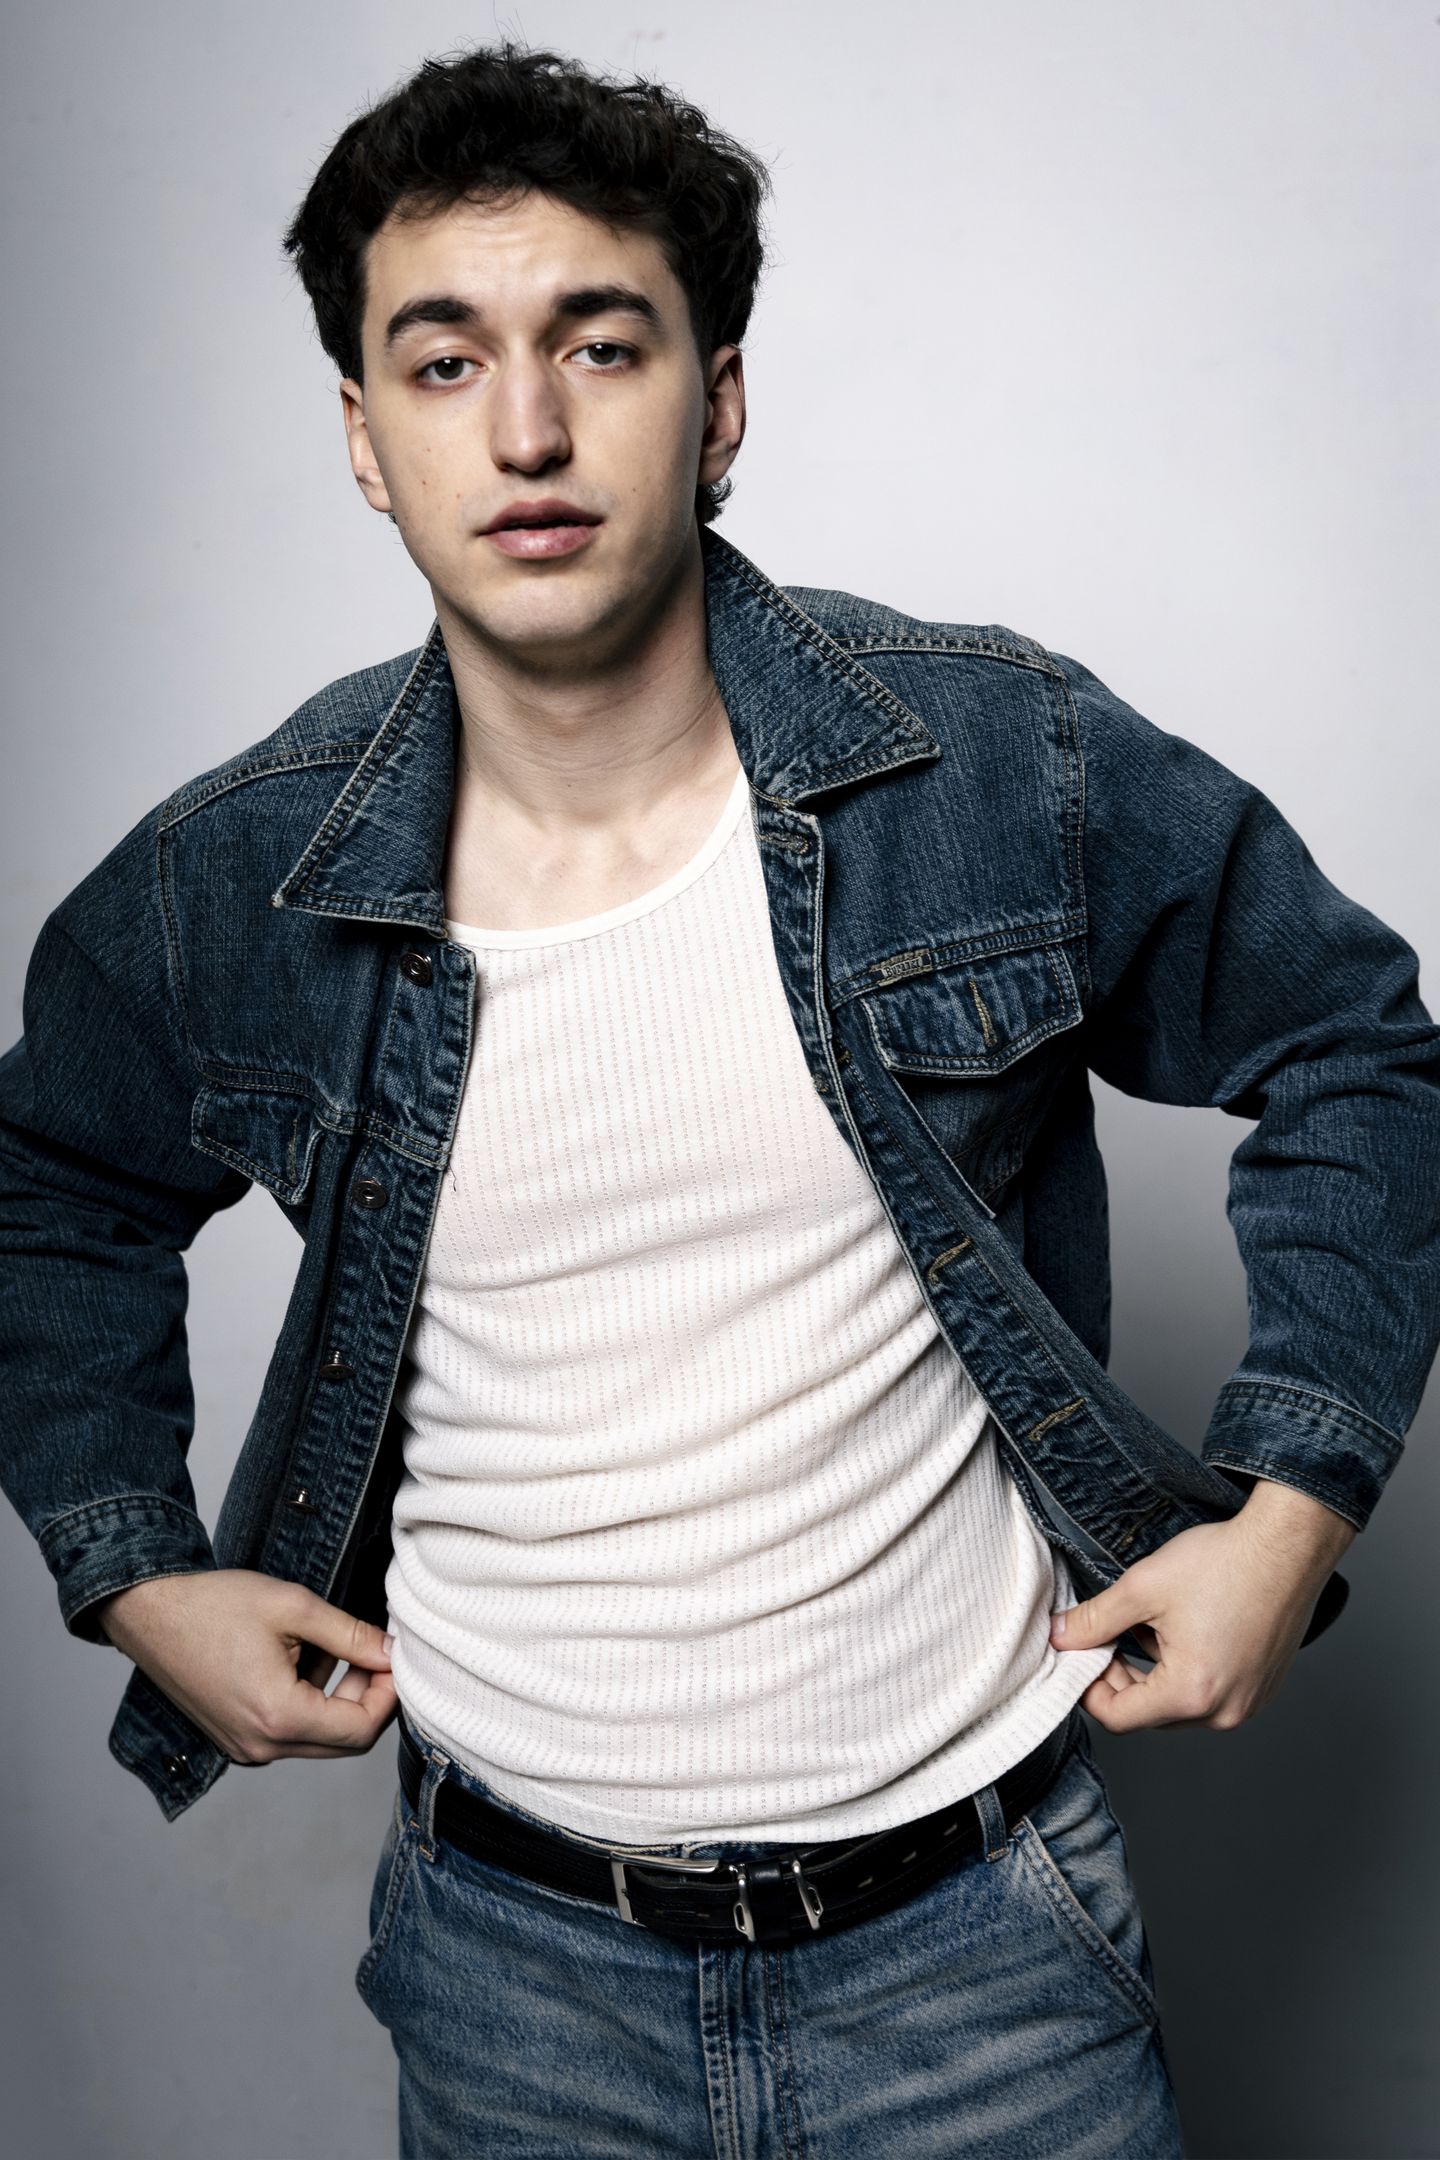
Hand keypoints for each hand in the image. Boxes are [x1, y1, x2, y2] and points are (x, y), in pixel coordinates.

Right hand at [94, 1568, 398, 1763]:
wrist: (150, 1613)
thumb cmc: (213, 1605)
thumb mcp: (294, 1608)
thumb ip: (351, 1635)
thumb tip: (390, 1652)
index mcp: (278, 1717)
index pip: (361, 1730)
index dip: (388, 1694)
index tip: (392, 1658)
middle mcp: (261, 1746)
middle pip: (344, 1742)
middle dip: (366, 1697)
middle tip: (369, 1650)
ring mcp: (244, 1748)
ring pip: (318, 1738)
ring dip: (336, 1697)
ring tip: (327, 1645)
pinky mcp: (235, 1738)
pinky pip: (290, 1733)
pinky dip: (308, 1701)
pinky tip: (299, 1658)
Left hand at [1047, 1478, 1356, 1733]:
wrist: (1288, 1545)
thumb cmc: (1225, 1564)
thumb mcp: (1143, 1588)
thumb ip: (1094, 1620)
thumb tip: (1061, 1637)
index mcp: (1191, 1694)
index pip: (1118, 1718)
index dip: (1088, 1688)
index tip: (1081, 1655)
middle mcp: (1224, 1711)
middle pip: (1149, 1714)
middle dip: (1121, 1679)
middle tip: (1109, 1636)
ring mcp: (1249, 1702)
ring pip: (1179, 1705)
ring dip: (1154, 1673)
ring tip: (1153, 1624)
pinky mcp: (1263, 1686)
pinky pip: (1210, 1694)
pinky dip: (1187, 1671)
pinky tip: (1186, 1629)